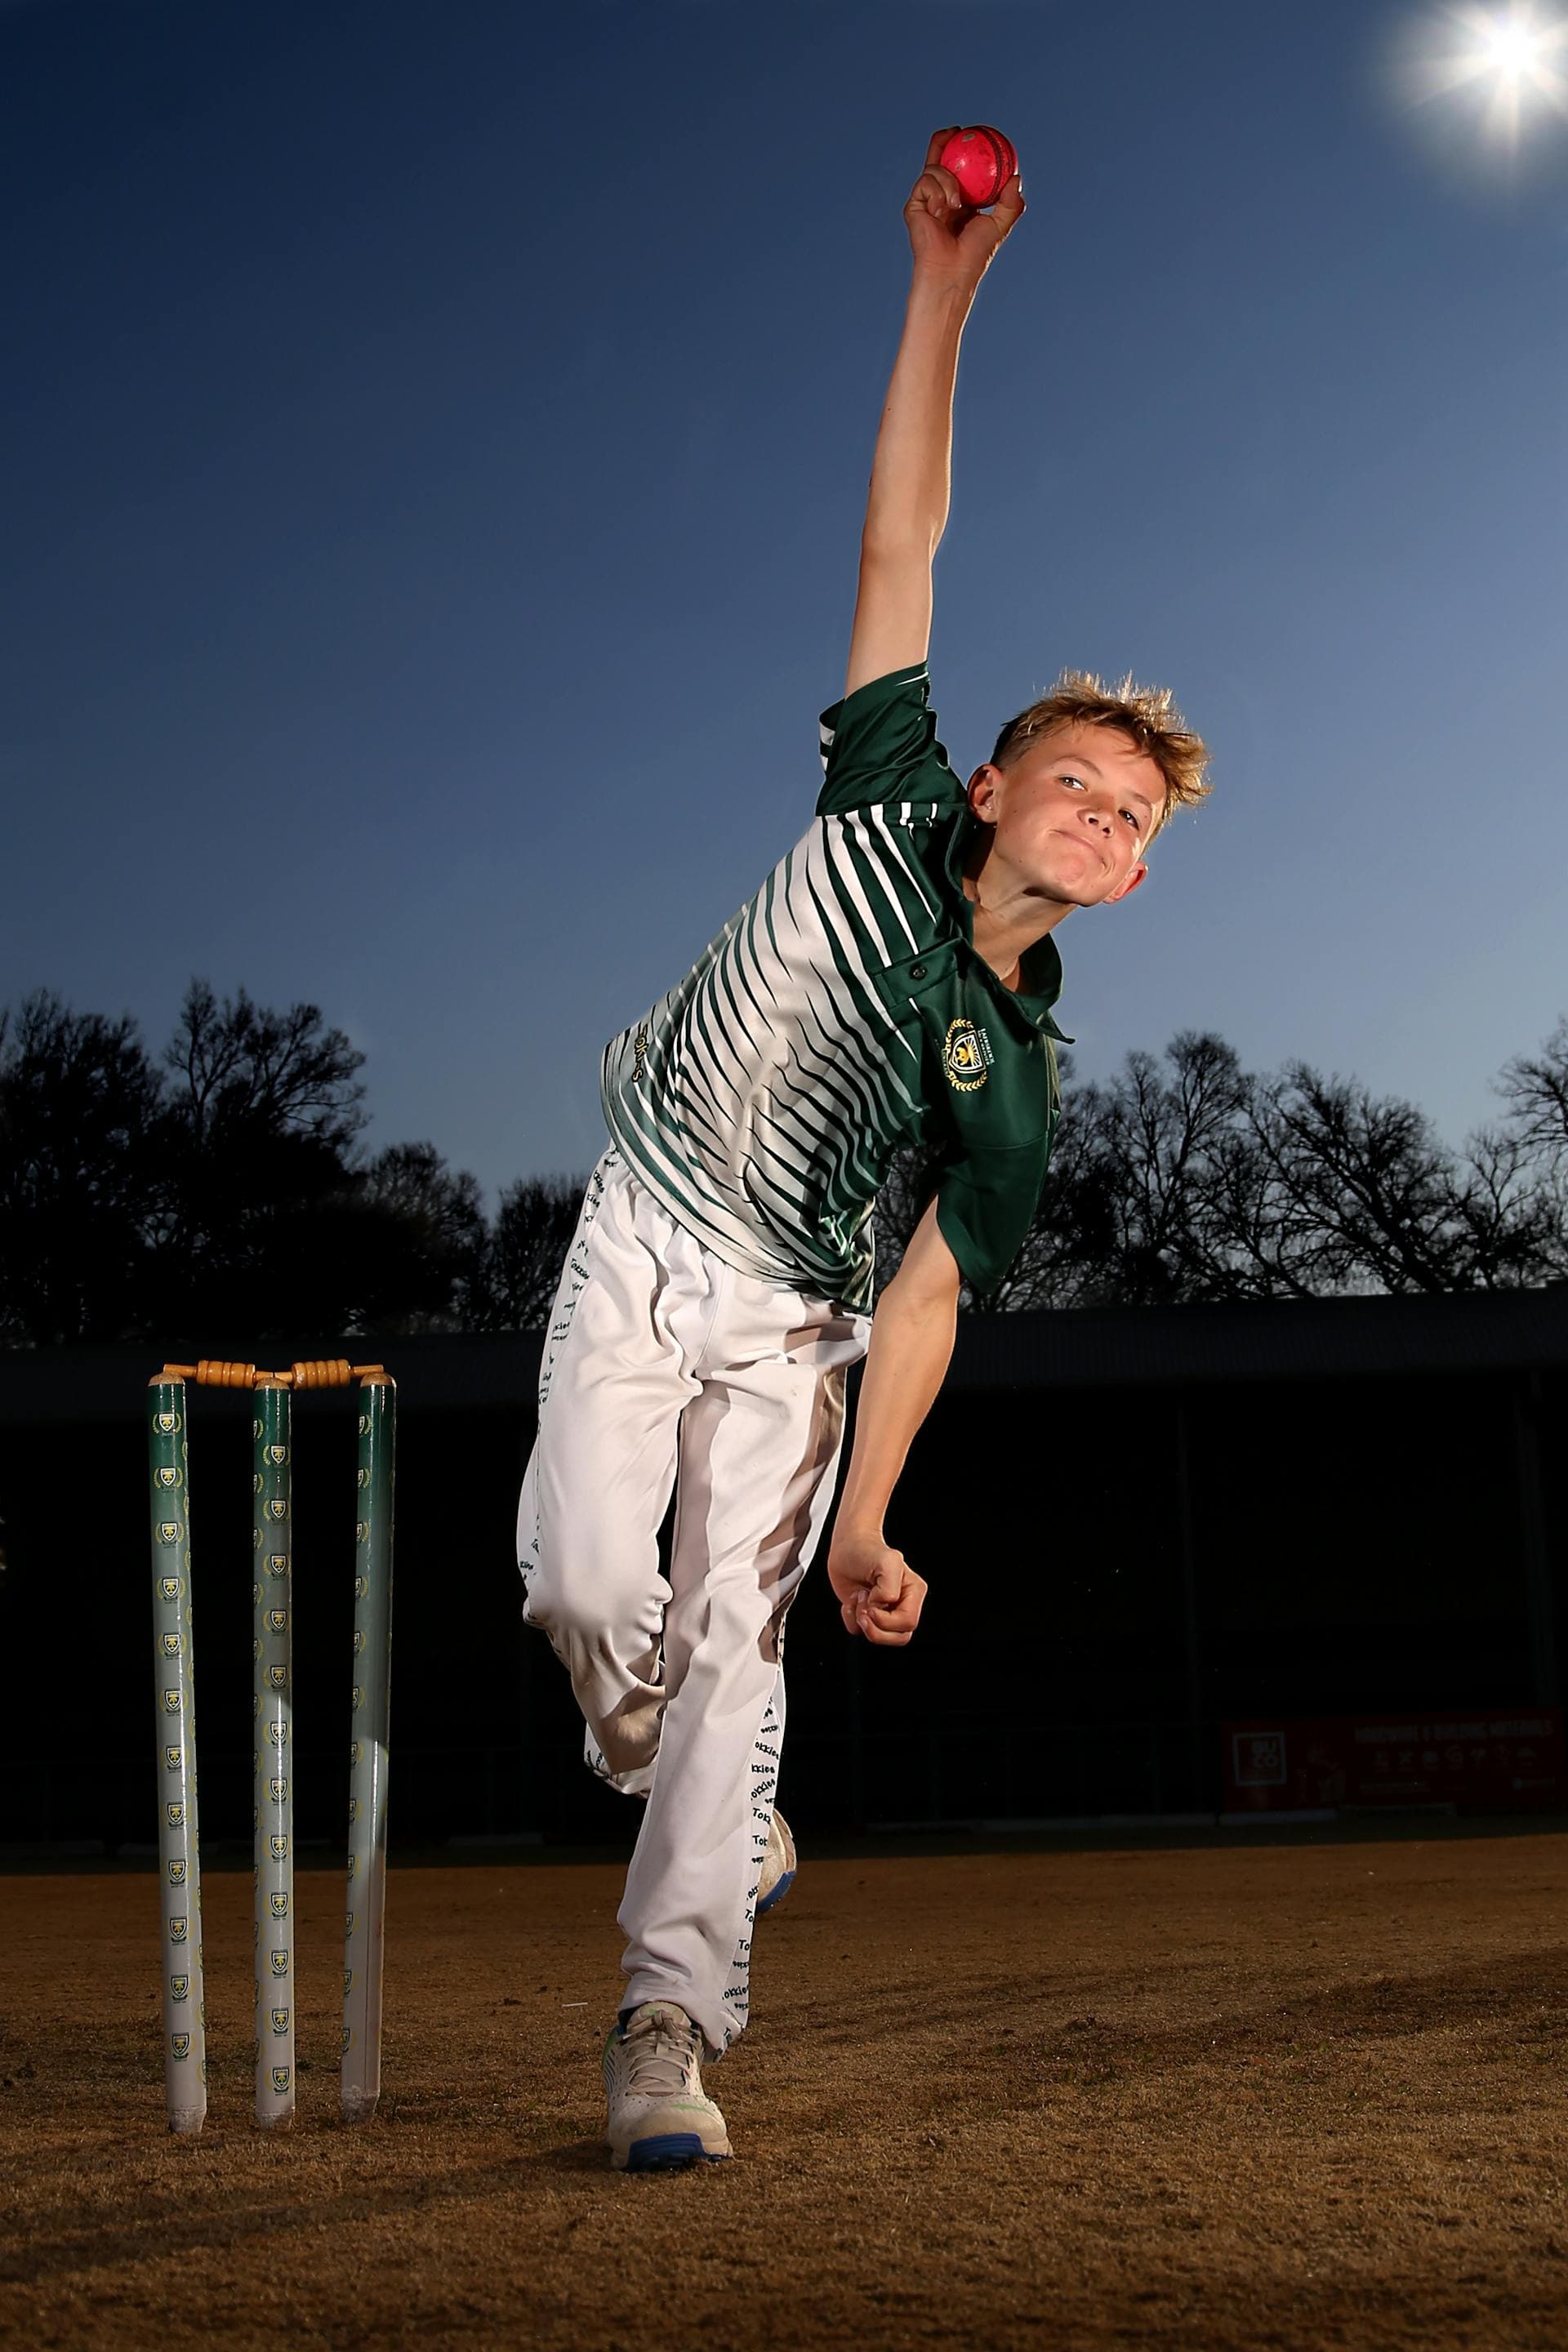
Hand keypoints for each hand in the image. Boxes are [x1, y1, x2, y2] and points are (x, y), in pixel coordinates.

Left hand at [827, 1529, 927, 1646]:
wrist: (846, 1547)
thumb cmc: (867, 1550)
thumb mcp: (887, 1561)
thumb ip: (890, 1587)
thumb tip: (883, 1605)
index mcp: (913, 1592)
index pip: (908, 1622)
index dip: (887, 1620)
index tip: (872, 1604)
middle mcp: (901, 1604)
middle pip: (899, 1637)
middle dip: (876, 1628)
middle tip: (864, 1609)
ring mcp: (884, 1611)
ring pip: (881, 1637)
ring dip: (862, 1622)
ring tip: (859, 1599)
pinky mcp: (868, 1615)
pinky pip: (861, 1632)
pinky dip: (851, 1619)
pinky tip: (853, 1600)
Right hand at [904, 126, 1024, 292]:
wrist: (952, 270)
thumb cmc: (975, 255)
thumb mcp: (999, 225)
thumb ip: (1010, 204)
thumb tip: (1017, 178)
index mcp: (960, 202)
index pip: (959, 170)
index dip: (963, 152)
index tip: (973, 137)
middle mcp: (941, 199)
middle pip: (938, 162)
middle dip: (943, 142)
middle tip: (955, 131)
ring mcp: (926, 202)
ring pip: (933, 169)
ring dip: (948, 179)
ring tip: (956, 203)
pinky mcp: (914, 207)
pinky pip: (925, 182)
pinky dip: (937, 191)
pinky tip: (943, 209)